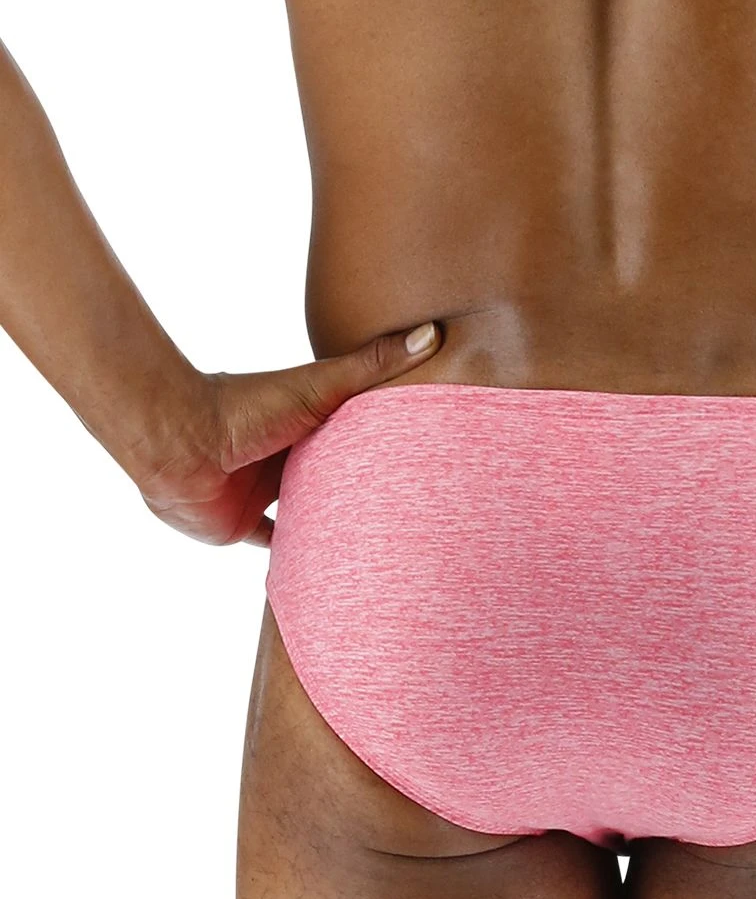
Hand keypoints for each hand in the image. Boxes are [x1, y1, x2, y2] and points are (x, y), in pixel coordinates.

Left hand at [136, 322, 442, 546]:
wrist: (180, 443)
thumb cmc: (249, 407)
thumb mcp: (323, 383)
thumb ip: (374, 364)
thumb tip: (432, 332)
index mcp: (308, 423)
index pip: (354, 434)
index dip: (385, 443)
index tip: (423, 453)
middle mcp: (286, 456)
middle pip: (331, 474)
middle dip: (361, 486)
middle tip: (408, 505)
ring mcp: (262, 490)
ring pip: (305, 509)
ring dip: (330, 520)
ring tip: (376, 540)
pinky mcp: (241, 523)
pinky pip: (270, 541)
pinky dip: (292, 552)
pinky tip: (322, 566)